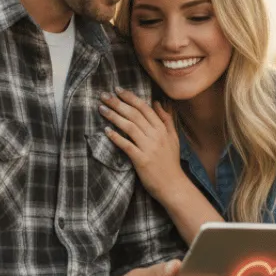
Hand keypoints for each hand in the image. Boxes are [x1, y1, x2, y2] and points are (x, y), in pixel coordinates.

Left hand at [99, 89, 182, 204]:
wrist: (173, 185)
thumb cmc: (171, 162)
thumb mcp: (173, 138)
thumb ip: (166, 119)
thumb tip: (158, 102)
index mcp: (162, 129)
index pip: (144, 108)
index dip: (130, 97)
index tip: (118, 90)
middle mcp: (155, 135)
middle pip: (134, 114)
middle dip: (118, 103)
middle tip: (104, 95)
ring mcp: (148, 147)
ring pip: (129, 127)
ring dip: (114, 116)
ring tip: (102, 109)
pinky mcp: (141, 160)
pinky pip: (126, 145)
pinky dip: (116, 137)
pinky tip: (106, 131)